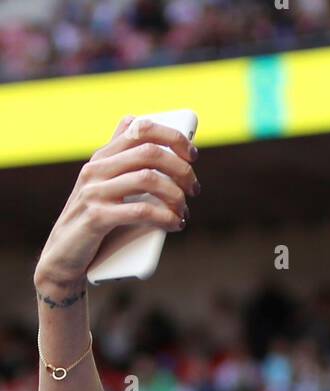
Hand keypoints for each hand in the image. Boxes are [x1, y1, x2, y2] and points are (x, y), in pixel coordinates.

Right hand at [34, 114, 199, 289]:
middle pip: (150, 153)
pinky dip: (164, 218)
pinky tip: (175, 224)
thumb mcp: (103, 185)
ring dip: (176, 195)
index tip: (192, 154)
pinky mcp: (96, 218)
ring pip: (148, 179)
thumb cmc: (92, 222)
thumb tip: (136, 121)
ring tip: (184, 210)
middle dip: (181, 169)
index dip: (172, 137)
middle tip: (194, 188)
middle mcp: (96, 169)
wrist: (63, 257)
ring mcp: (94, 192)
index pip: (140, 129)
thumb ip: (118, 158)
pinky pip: (140, 212)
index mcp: (101, 157)